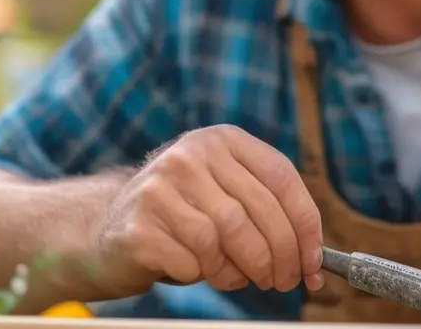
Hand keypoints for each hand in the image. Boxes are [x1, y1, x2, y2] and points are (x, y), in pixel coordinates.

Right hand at [92, 124, 324, 294]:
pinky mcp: (141, 224)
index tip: (314, 261)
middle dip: (282, 256)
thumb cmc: (181, 216)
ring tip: (242, 277)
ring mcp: (162, 185)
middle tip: (285, 282)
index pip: (281, 176)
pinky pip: (196, 259)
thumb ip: (265, 210)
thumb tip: (313, 257)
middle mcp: (191, 153)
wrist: (106, 229)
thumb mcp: (223, 194)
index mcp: (220, 140)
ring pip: (229, 235)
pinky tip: (200, 271)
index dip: (305, 223)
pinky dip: (208, 275)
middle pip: (258, 210)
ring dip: (244, 268)